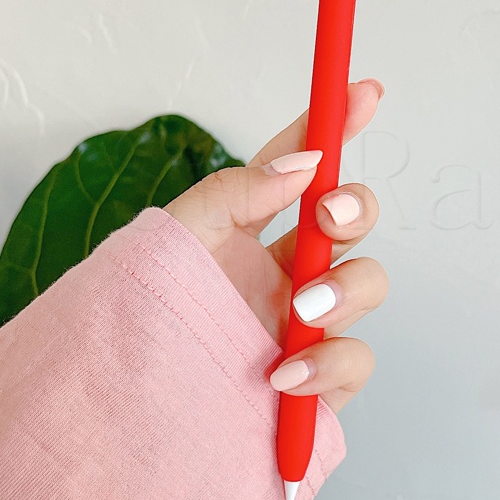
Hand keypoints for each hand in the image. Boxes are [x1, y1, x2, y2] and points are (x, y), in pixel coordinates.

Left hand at [163, 78, 387, 413]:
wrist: (129, 409)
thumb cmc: (146, 317)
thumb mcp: (177, 237)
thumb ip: (237, 190)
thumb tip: (304, 164)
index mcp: (255, 232)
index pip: (303, 171)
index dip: (335, 128)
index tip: (362, 90)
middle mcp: (289, 273)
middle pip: (352, 222)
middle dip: (356, 207)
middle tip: (328, 214)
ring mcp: (308, 324)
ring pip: (369, 283)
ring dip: (346, 288)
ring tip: (300, 309)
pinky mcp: (320, 379)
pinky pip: (357, 360)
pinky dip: (330, 362)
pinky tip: (283, 373)